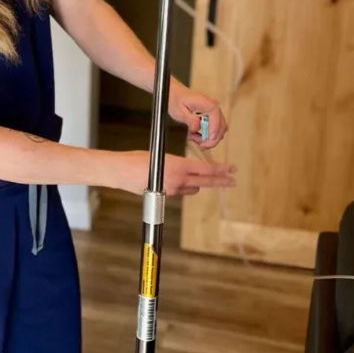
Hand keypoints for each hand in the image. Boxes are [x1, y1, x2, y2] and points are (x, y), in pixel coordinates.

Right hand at [120, 150, 235, 196]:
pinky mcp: (165, 196)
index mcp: (178, 166)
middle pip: (205, 182)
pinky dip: (182, 187)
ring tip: (205, 180)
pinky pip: (180, 191)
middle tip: (232, 181)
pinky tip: (175, 181)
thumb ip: (177, 164)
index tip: (231, 169)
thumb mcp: (161, 156)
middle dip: (220, 181)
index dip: (220, 170)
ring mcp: (172, 190)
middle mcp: (178, 180)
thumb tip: (186, 167)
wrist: (121, 172)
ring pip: (193, 188)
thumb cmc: (137, 160)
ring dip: (198, 184)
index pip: (205, 169)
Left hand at [168, 82, 227, 149]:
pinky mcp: (210, 115)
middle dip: (211, 140)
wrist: (173, 93)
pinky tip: (194, 134)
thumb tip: (197, 128)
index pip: (217, 123)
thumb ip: (190, 120)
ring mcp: (213, 111)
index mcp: (208, 104)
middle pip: (221, 128)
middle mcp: (213, 107)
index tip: (204, 144)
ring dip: (208, 138)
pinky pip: (213, 129)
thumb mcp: (179, 111)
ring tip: (193, 137)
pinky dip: (205, 135)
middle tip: (200, 146)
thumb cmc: (175, 99)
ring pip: (218, 130)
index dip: (212, 136)